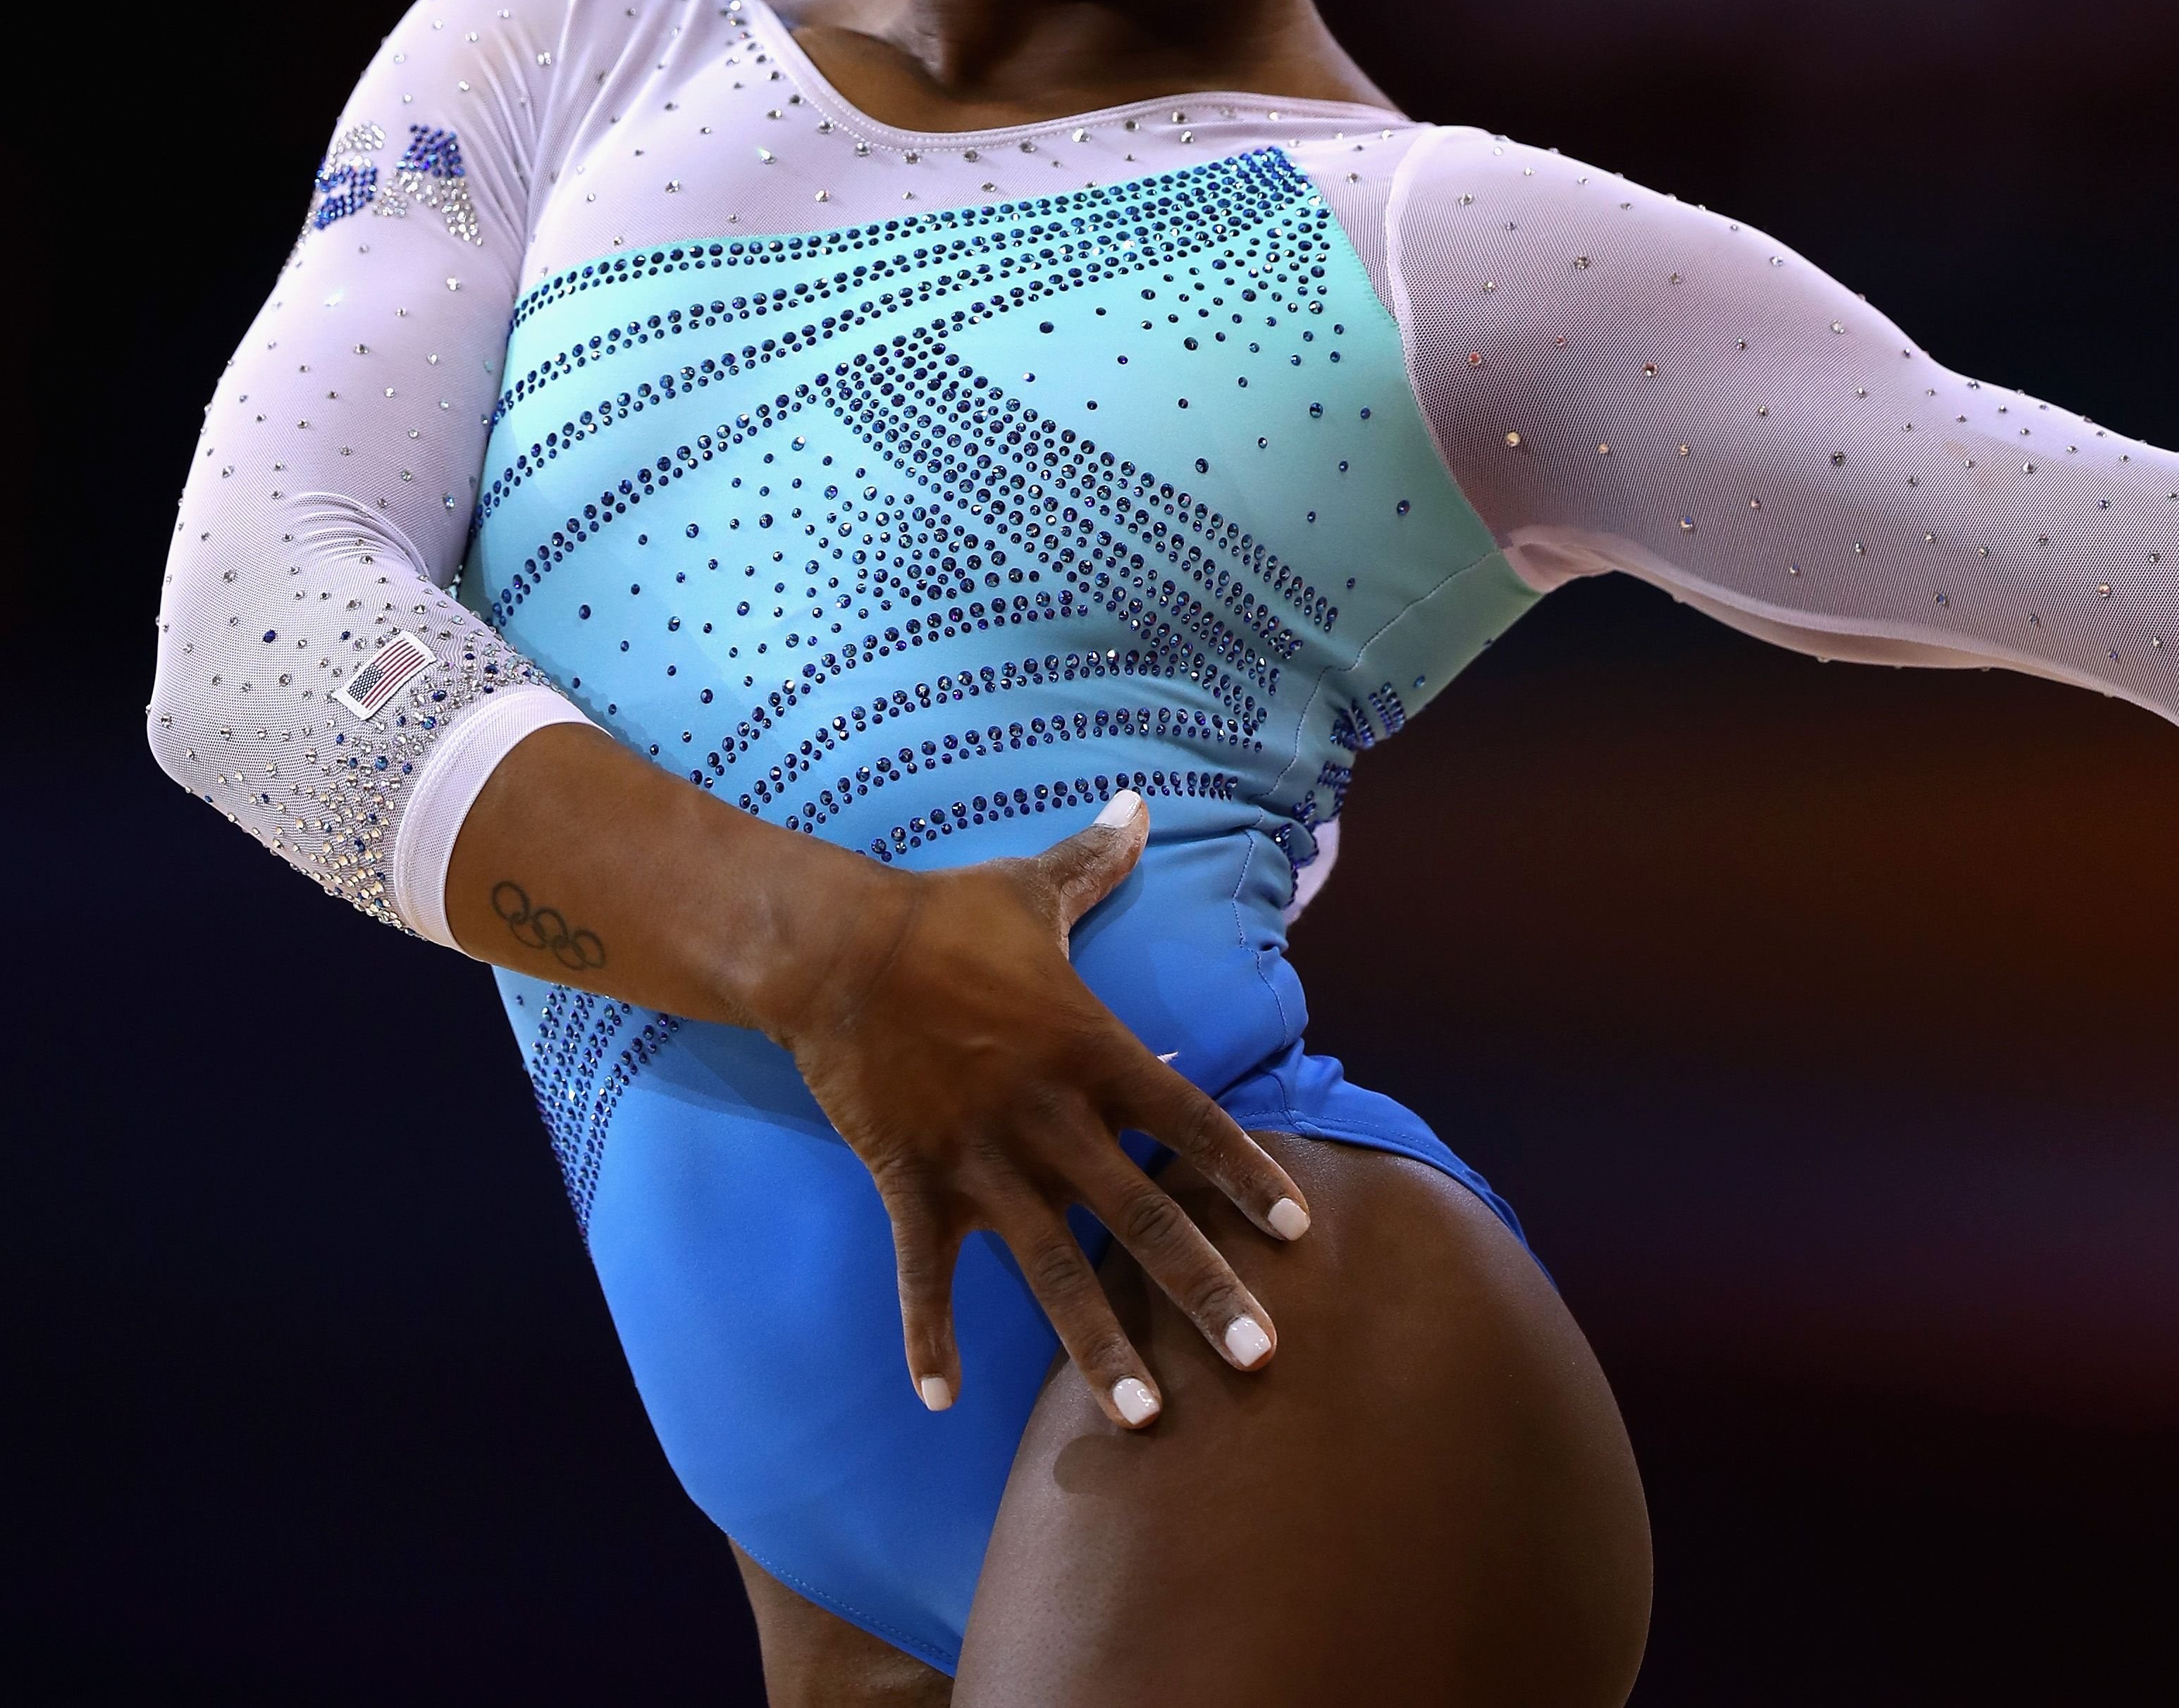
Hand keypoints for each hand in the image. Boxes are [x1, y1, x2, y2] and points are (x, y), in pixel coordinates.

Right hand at [774, 791, 1312, 1427]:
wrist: (836, 947)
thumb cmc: (943, 917)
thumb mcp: (1030, 887)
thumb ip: (1094, 861)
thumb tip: (1139, 800)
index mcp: (1090, 1049)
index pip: (1191, 1119)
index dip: (1247, 1174)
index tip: (1300, 1230)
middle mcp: (1050, 1116)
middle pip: (1144, 1217)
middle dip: (1205, 1292)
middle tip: (1264, 1361)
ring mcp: (982, 1158)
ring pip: (1054, 1270)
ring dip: (1100, 1346)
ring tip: (1147, 1420)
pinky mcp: (913, 1182)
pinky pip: (924, 1276)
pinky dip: (929, 1339)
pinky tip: (942, 1402)